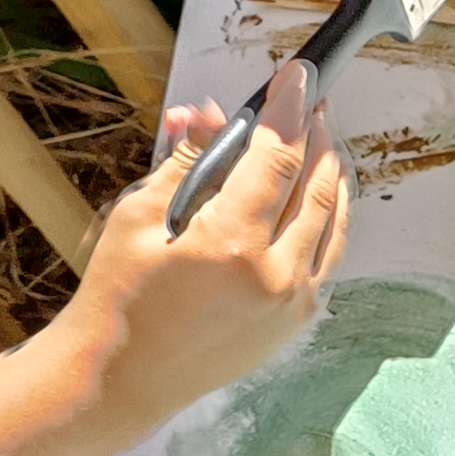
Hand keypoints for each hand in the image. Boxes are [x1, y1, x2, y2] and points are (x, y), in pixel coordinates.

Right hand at [60, 65, 349, 428]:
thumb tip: (211, 113)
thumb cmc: (120, 295)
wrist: (123, 378)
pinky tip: (317, 199)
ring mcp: (293, 303)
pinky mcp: (297, 322)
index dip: (290, 111)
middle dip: (319, 138)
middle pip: (318, 187)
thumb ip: (184, 160)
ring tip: (322, 143)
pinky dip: (327, 221)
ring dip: (332, 177)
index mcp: (233, 244)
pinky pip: (327, 258)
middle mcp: (276, 275)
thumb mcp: (139, 216)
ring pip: (334, 224)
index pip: (278, 157)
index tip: (296, 77)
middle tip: (313, 105)